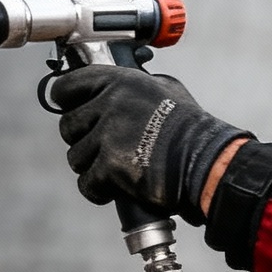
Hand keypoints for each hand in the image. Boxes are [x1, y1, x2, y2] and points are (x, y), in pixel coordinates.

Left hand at [52, 65, 248, 221]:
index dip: (66, 101)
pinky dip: (98, 190)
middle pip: (68, 125)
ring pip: (76, 157)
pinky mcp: (110, 167)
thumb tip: (119, 88)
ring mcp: (108, 136)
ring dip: (92, 166)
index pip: (67, 87)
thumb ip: (136, 86)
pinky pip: (86, 183)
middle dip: (83, 139)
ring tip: (116, 169)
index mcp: (120, 81)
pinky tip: (114, 189)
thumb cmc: (191, 128)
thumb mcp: (166, 89)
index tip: (71, 109)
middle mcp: (110, 104)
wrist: (205, 162)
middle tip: (104, 148)